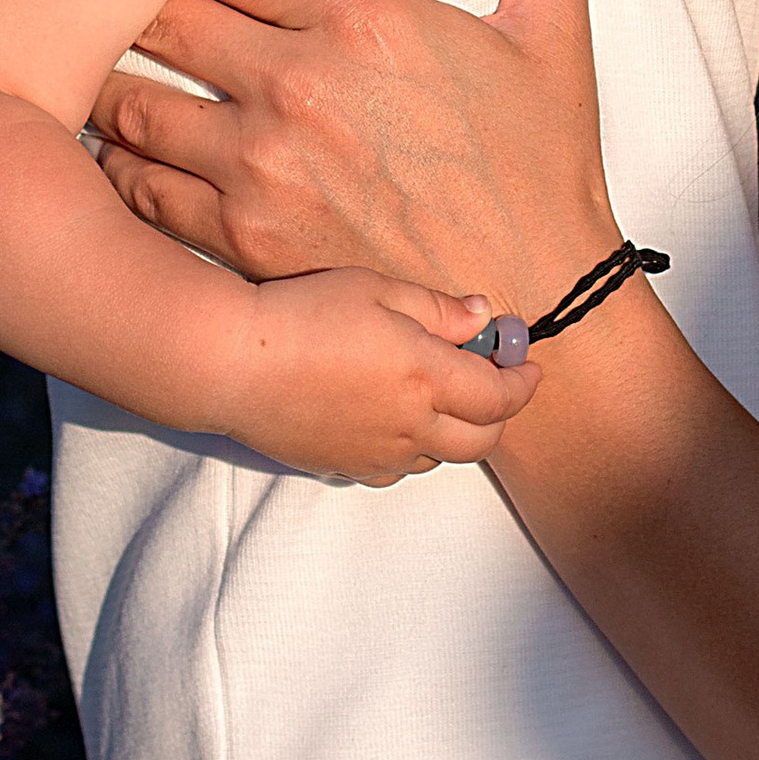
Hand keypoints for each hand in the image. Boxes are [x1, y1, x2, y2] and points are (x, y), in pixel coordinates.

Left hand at [85, 0, 621, 318]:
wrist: (540, 300)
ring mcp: (263, 164)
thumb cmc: (544, 165)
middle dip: (137, 7)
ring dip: (113, 81)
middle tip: (108, 3)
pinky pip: (142, 187)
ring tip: (92, 71)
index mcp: (363, 17)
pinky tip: (111, 152)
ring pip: (136, 100)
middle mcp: (299, 82)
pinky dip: (117, 165)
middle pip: (168, 17)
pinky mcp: (243, 238)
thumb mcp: (552, 31)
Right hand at [237, 270, 540, 483]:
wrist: (231, 362)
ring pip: (440, 457)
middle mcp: (410, 426)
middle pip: (482, 441)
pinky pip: (397, 468)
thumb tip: (481, 316)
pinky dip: (412, 447)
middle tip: (494, 383)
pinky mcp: (345, 468)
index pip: (500, 398)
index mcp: (426, 377)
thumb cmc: (301, 315)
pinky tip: (393, 415)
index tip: (527, 365)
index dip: (522, 383)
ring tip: (437, 392)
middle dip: (500, 415)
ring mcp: (378, 455)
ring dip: (454, 430)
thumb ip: (437, 309)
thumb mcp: (376, 291)